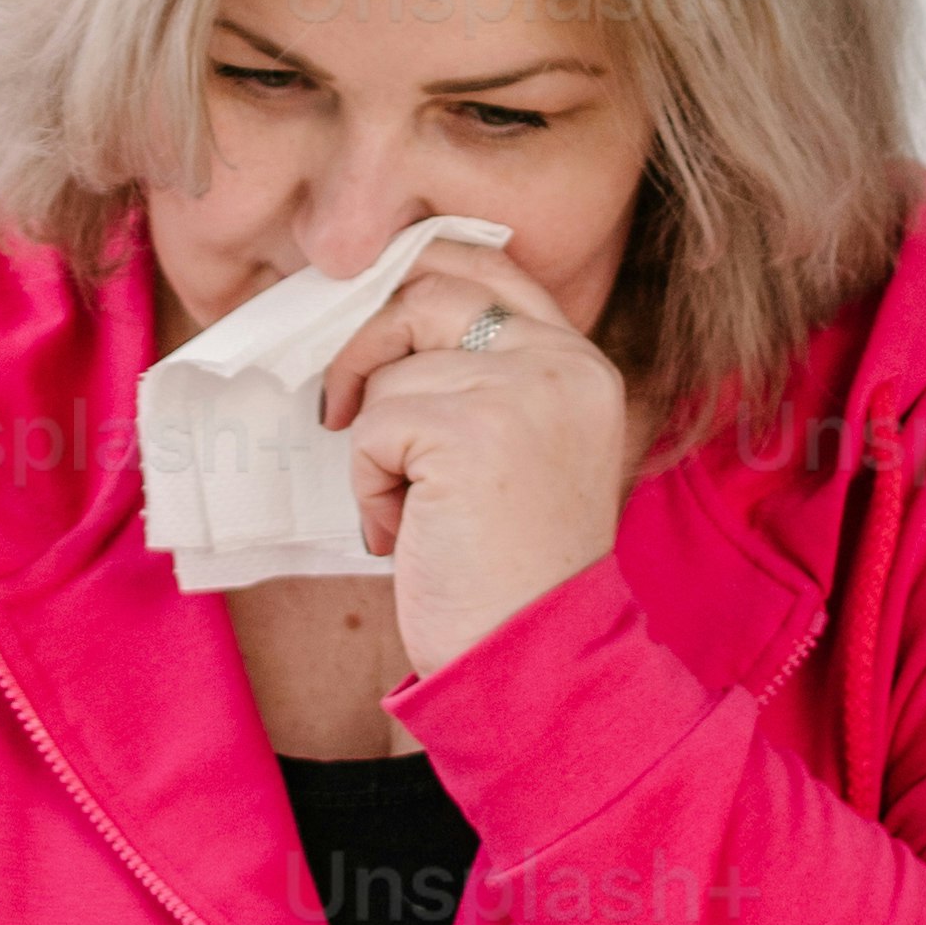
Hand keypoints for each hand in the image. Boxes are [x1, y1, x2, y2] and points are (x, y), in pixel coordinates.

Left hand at [319, 238, 629, 685]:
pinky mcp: (470, 430)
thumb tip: (377, 316)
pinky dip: (369, 485)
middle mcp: (562, 364)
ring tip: (411, 512)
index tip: (371, 323)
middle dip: (367, 348)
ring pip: (391, 370)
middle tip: (345, 413)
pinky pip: (374, 426)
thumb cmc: (508, 571)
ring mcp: (522, 392)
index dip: (414, 275)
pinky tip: (403, 532)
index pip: (487, 264)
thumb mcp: (518, 451)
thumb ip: (480, 377)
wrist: (531, 660)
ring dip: (376, 445)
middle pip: (426, 293)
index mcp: (581, 364)